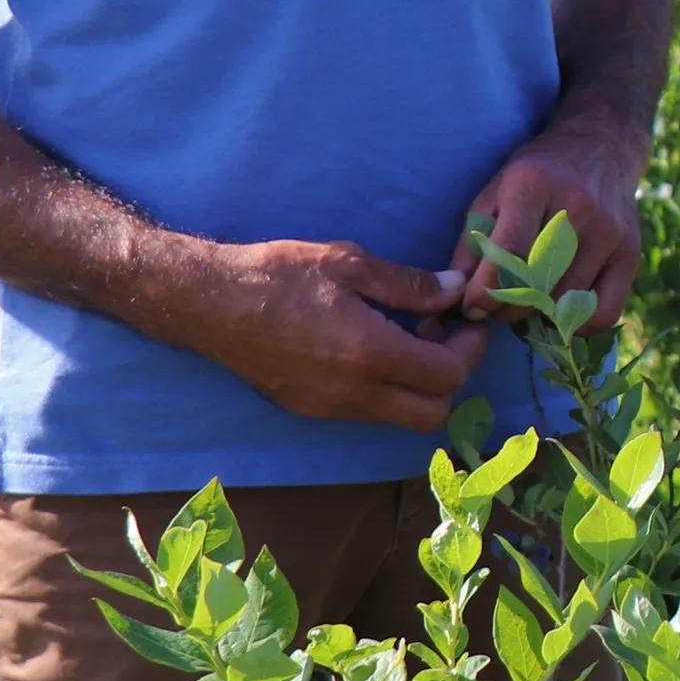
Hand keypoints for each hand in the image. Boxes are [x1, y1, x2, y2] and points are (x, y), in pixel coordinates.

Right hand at [174, 235, 491, 431]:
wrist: (209, 304)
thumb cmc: (278, 274)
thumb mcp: (349, 263)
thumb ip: (408, 284)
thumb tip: (453, 292)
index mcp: (369, 354)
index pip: (447, 375)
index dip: (469, 349)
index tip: (465, 321)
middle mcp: (353, 393)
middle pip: (431, 414)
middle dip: (450, 377)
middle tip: (439, 333)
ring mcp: (328, 408)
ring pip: (399, 417)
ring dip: (417, 385)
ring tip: (404, 336)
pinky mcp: (309, 410)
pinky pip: (367, 412)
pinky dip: (386, 389)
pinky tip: (372, 348)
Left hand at [460, 117, 646, 331]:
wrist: (600, 147)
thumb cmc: (537, 175)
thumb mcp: (494, 193)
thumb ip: (471, 243)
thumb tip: (455, 295)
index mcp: (533, 185)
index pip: (508, 254)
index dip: (484, 292)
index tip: (473, 305)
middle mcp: (577, 207)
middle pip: (536, 285)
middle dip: (507, 307)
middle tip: (498, 305)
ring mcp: (609, 231)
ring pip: (565, 302)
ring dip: (538, 316)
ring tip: (527, 303)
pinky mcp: (631, 251)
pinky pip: (604, 312)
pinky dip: (577, 324)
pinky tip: (561, 310)